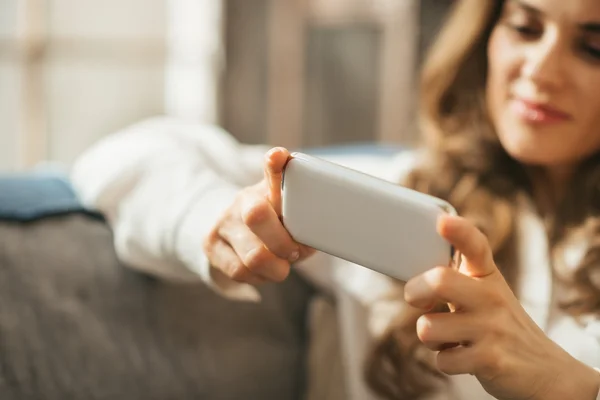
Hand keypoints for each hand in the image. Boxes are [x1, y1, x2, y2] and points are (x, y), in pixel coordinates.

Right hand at [202, 147, 314, 284]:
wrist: (234, 232)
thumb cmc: (276, 226)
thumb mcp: (293, 218)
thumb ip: (304, 224)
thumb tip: (309, 242)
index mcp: (270, 187)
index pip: (273, 168)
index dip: (275, 163)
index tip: (278, 157)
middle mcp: (245, 198)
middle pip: (257, 216)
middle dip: (283, 244)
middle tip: (294, 253)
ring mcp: (225, 220)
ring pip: (253, 255)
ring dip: (275, 269)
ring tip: (281, 266)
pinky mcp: (211, 244)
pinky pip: (240, 271)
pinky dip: (259, 278)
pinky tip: (264, 272)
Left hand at [404, 215, 599, 399]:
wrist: (546, 371)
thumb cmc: (500, 326)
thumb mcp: (486, 295)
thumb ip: (455, 281)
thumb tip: (412, 281)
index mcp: (487, 276)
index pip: (475, 246)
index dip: (458, 232)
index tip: (442, 222)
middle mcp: (491, 297)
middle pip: (439, 281)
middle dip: (414, 292)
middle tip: (418, 302)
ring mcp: (492, 328)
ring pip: (428, 327)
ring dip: (430, 338)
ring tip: (449, 338)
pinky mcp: (491, 359)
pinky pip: (442, 360)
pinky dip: (445, 362)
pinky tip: (465, 358)